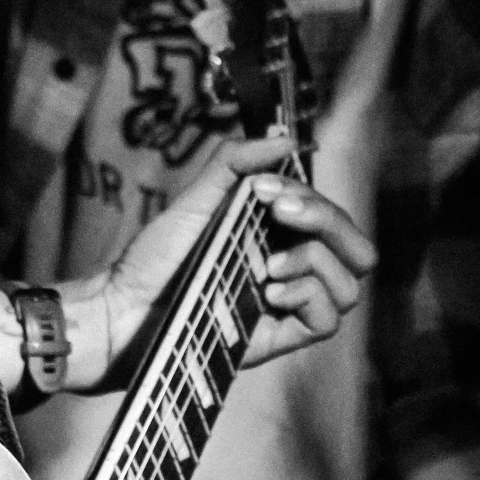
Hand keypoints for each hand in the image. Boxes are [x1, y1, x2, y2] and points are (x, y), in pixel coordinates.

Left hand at [98, 135, 376, 376]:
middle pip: (358, 250)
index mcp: (280, 237)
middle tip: (280, 214)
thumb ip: (236, 161)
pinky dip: (305, 297)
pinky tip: (267, 292)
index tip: (265, 190)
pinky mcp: (278, 339)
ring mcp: (287, 307)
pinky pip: (327, 321)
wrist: (121, 309)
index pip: (332, 216)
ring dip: (315, 261)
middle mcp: (293, 271)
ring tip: (269, 263)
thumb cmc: (154, 256)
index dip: (312, 198)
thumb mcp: (197, 197)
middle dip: (330, 222)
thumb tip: (287, 140)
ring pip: (349, 286)